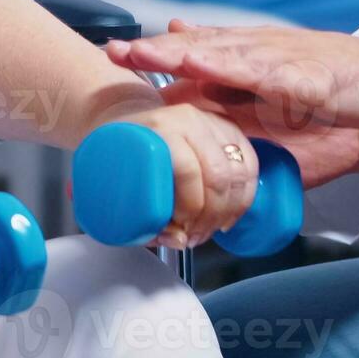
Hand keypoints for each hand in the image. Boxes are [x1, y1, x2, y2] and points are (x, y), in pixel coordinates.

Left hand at [79, 102, 260, 250]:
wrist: (122, 117)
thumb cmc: (114, 151)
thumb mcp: (108, 180)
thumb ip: (136, 217)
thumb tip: (177, 239)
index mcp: (158, 126)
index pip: (187, 169)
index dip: (190, 207)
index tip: (180, 228)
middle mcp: (189, 119)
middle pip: (219, 175)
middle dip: (211, 216)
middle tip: (194, 235)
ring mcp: (212, 121)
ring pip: (240, 173)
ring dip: (228, 211)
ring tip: (207, 229)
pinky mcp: (229, 128)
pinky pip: (250, 166)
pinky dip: (244, 196)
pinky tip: (228, 214)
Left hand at [106, 20, 358, 187]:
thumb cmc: (334, 102)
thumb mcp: (271, 107)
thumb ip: (232, 104)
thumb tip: (192, 109)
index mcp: (247, 61)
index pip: (191, 54)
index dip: (152, 54)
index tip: (112, 56)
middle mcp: (258, 54)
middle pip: (196, 47)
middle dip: (153, 49)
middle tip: (113, 51)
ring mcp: (280, 62)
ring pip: (219, 52)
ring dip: (178, 51)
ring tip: (143, 52)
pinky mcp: (304, 79)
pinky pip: (259, 71)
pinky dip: (228, 65)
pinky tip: (200, 63)